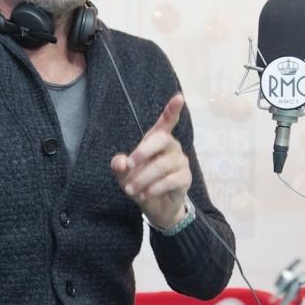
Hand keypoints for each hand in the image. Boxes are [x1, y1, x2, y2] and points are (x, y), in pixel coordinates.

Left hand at [110, 93, 190, 229]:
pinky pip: (170, 181)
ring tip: (131, 190)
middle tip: (128, 166)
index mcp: (157, 140)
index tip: (178, 97)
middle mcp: (172, 147)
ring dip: (143, 179)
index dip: (172, 110)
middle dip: (143, 152)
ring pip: (162, 165)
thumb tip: (120, 162)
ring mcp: (181, 162)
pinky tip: (145, 195)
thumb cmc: (140, 182)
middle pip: (162, 140)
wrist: (155, 207)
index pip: (167, 122)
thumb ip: (120, 166)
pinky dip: (154, 189)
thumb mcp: (124, 174)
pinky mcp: (185, 178)